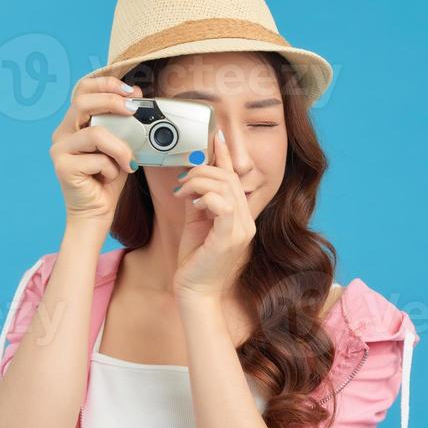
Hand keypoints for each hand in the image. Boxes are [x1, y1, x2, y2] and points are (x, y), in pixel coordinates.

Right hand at [49, 75, 142, 230]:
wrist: (96, 213)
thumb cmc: (107, 181)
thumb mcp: (119, 147)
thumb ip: (123, 126)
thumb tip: (138, 99)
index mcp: (74, 124)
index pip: (83, 90)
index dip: (106, 84)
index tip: (131, 91)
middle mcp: (62, 133)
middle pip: (83, 102)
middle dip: (112, 101)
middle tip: (133, 110)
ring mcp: (59, 149)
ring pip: (95, 133)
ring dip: (119, 147)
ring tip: (128, 162)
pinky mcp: (63, 167)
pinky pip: (97, 159)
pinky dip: (111, 169)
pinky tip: (109, 178)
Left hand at [172, 131, 256, 299]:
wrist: (195, 292)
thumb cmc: (195, 261)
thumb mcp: (196, 223)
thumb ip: (198, 201)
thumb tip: (191, 179)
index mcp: (241, 216)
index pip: (235, 179)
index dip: (226, 156)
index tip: (216, 136)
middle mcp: (246, 221)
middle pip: (229, 179)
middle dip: (202, 172)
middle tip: (181, 182)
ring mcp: (241, 230)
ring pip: (225, 187)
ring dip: (198, 183)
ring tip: (182, 193)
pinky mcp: (229, 238)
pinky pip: (223, 205)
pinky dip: (205, 197)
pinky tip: (193, 203)